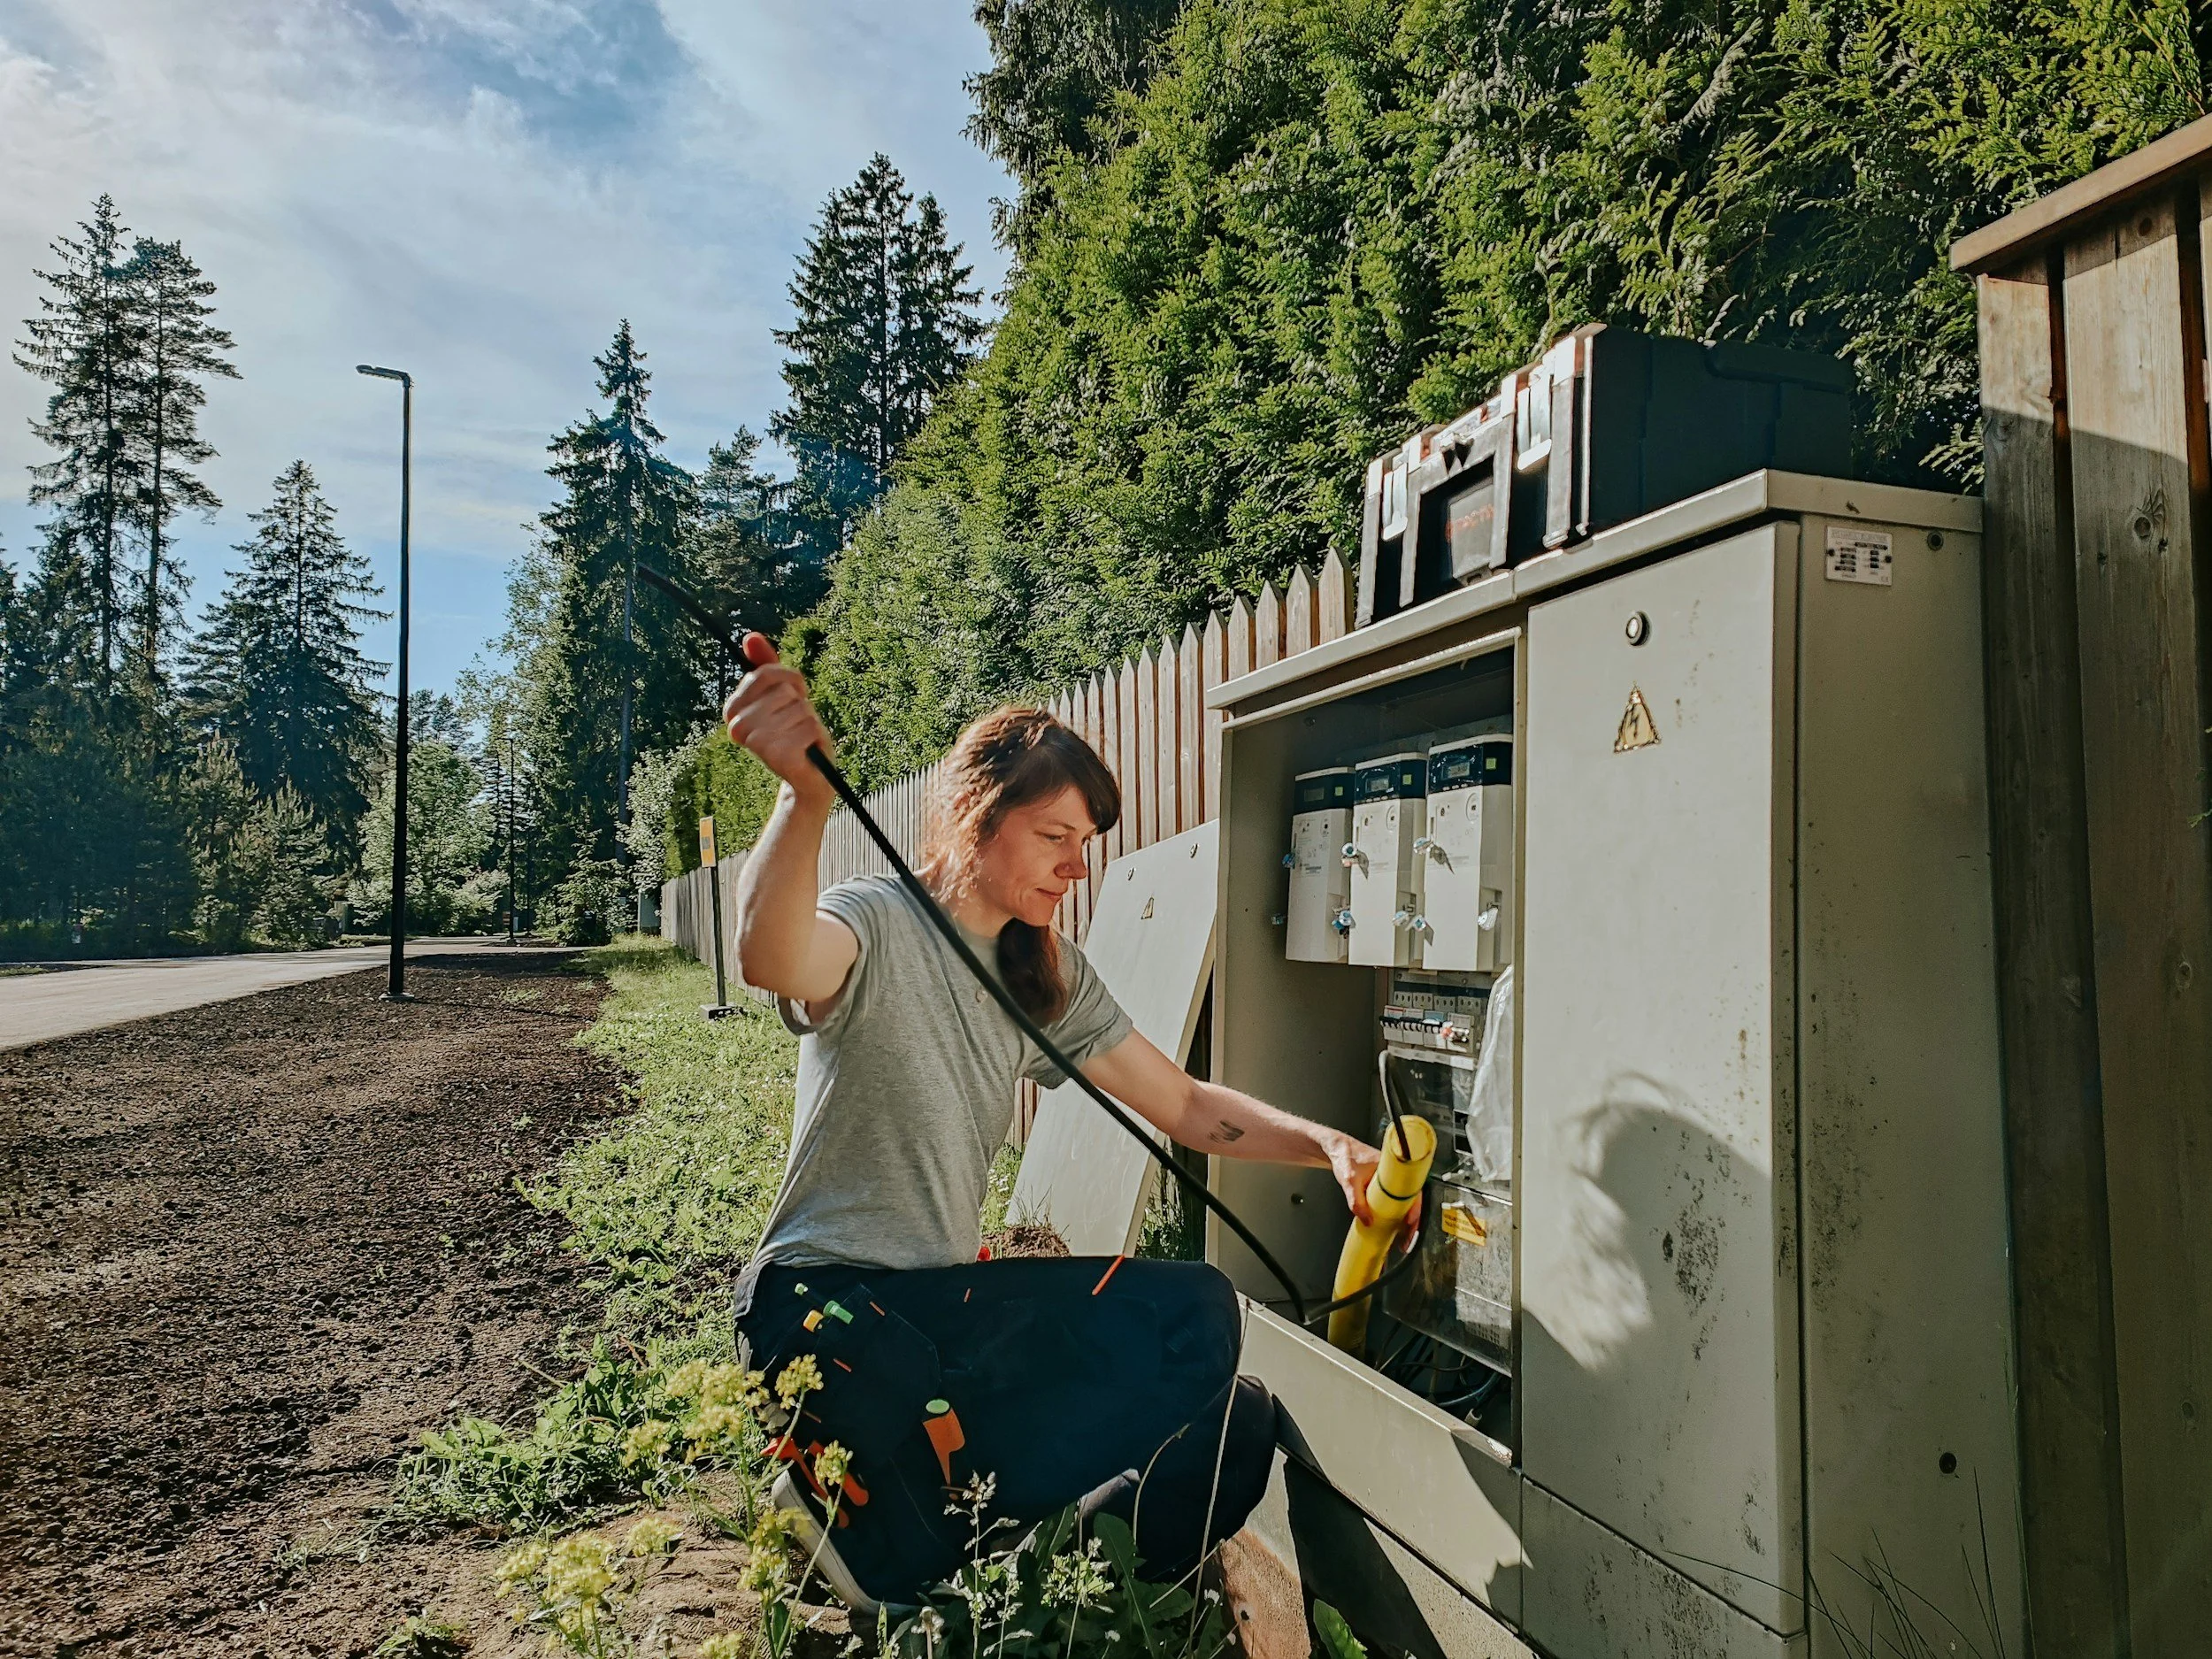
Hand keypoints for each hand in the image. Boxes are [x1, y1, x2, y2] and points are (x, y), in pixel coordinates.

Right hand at [722, 634, 834, 805]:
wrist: (808, 776)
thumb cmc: (794, 731)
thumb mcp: (781, 695)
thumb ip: (765, 665)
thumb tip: (749, 636)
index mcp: (732, 710)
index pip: (766, 673)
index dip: (788, 683)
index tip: (788, 701)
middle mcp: (737, 727)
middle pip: (784, 691)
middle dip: (799, 705)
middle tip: (795, 726)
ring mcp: (756, 743)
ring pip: (800, 708)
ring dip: (809, 721)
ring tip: (802, 739)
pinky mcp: (778, 756)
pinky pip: (810, 726)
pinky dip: (817, 736)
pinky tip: (807, 750)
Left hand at [1329, 1134, 1422, 1242]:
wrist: (1337, 1148)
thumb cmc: (1345, 1156)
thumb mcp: (1349, 1182)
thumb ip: (1356, 1203)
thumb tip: (1367, 1221)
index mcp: (1392, 1167)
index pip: (1411, 1188)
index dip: (1415, 1207)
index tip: (1410, 1221)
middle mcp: (1395, 1172)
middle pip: (1411, 1198)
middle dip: (1413, 1219)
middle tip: (1408, 1236)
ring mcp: (1391, 1179)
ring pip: (1405, 1200)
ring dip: (1406, 1218)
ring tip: (1404, 1236)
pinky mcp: (1385, 1184)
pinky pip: (1395, 1199)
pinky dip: (1397, 1212)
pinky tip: (1395, 1225)